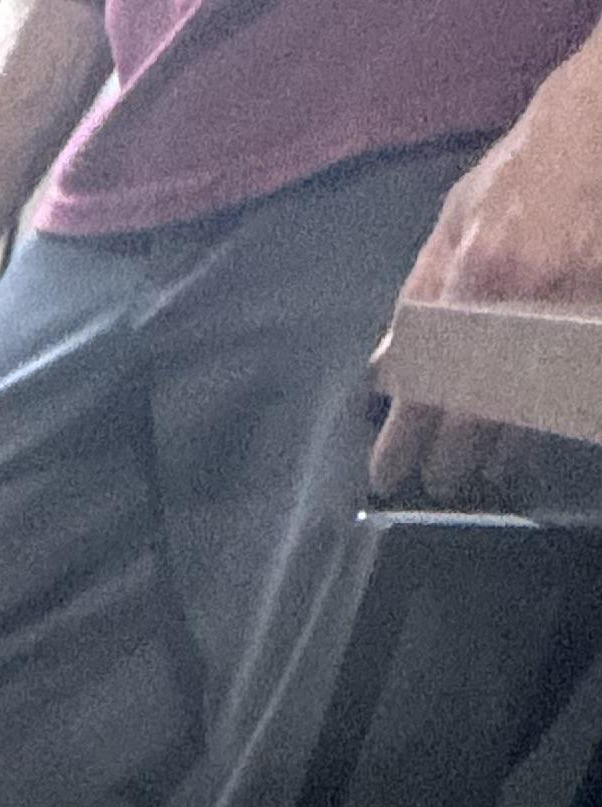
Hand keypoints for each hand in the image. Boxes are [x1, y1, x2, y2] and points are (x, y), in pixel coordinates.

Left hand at [372, 37, 601, 502]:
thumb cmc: (524, 168)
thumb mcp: (456, 217)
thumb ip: (420, 292)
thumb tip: (387, 367)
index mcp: (475, 277)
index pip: (426, 386)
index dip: (403, 443)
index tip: (390, 475)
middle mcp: (525, 303)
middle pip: (479, 418)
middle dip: (455, 460)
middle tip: (444, 478)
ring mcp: (576, 312)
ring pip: (533, 416)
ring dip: (506, 449)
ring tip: (490, 462)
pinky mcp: (600, 318)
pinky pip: (573, 389)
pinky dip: (554, 415)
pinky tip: (538, 426)